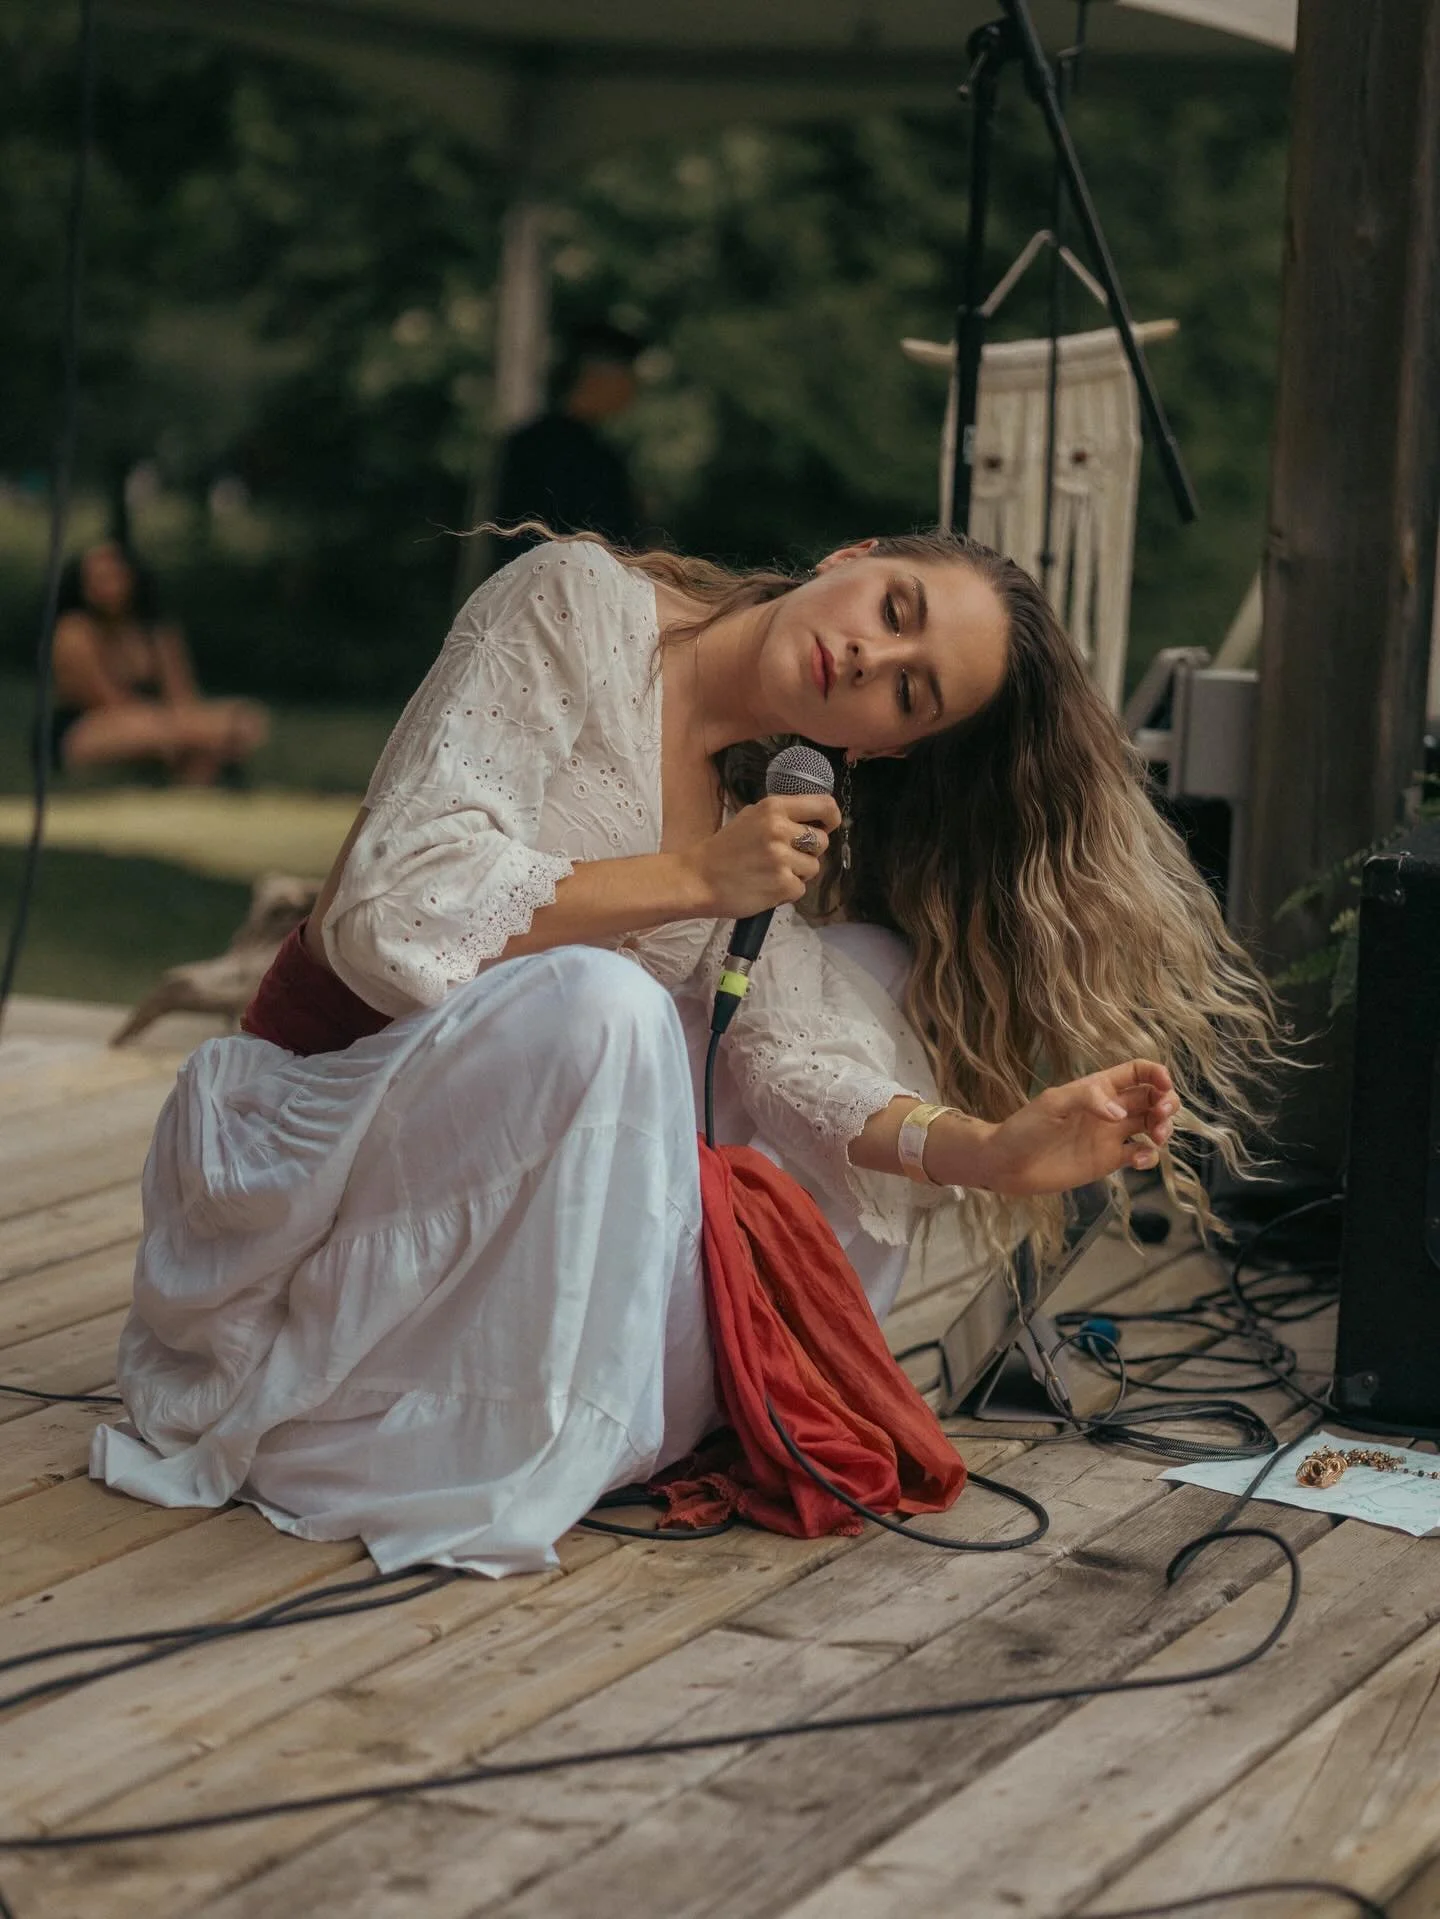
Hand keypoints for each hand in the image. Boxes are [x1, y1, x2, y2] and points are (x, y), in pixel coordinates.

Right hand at [685, 792, 841, 918]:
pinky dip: (787, 892)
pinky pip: (801, 889)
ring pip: (813, 867)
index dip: (831, 818)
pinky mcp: (783, 885)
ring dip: (797, 873)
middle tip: (786, 857)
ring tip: (771, 873)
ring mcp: (782, 859)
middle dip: (809, 852)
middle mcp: (780, 830)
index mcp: (774, 808)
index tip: (827, 826)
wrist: (697, 879)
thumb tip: (813, 819)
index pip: (824, 805)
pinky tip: (766, 887)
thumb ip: (781, 815)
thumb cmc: (723, 849)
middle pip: (822, 841)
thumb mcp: (750, 817)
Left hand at [961, 1060, 1177, 1197]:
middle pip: (1152, 1098)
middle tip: (1161, 1114)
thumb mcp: (1052, 1104)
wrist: (1007, 1164)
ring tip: (1156, 1137)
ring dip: (1164, 1128)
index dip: (1156, 1074)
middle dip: (1167, 1102)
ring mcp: (1110, 1135)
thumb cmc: (1025, 1128)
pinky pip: (1139, 1154)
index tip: (1163, 1087)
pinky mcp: (1108, 1161)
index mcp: (1098, 1087)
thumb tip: (1119, 1112)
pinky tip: (1137, 1160)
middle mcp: (1109, 1109)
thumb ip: (1087, 1099)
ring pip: (1151, 1125)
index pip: (1137, 1072)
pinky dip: (1148, 1156)